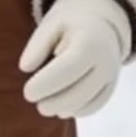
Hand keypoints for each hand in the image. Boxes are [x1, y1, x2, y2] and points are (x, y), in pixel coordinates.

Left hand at [20, 0, 132, 118]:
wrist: (101, 26)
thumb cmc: (69, 26)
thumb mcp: (51, 25)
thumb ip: (37, 45)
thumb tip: (25, 67)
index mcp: (89, 43)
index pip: (68, 69)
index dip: (45, 84)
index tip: (28, 92)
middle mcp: (105, 62)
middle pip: (77, 94)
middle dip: (50, 102)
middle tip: (32, 97)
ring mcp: (110, 77)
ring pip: (83, 105)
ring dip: (59, 108)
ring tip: (44, 100)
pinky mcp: (109, 89)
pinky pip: (90, 108)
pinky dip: (72, 110)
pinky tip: (59, 104)